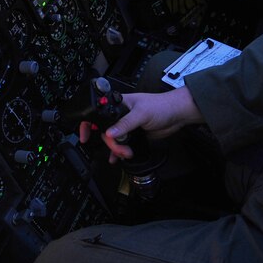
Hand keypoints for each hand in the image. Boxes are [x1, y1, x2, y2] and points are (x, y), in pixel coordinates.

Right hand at [79, 87, 203, 163]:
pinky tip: (117, 158)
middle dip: (111, 143)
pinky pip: (122, 145)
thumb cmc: (162, 106)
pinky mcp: (135, 135)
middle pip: (106, 131)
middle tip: (121, 149)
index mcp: (119, 104)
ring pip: (114, 140)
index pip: (98, 112)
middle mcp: (121, 114)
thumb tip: (110, 133)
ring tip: (125, 154)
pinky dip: (118, 152)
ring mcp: (127, 126)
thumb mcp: (141, 113)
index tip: (85, 137)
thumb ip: (125, 124)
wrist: (177, 115)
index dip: (89, 124)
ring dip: (116, 149)